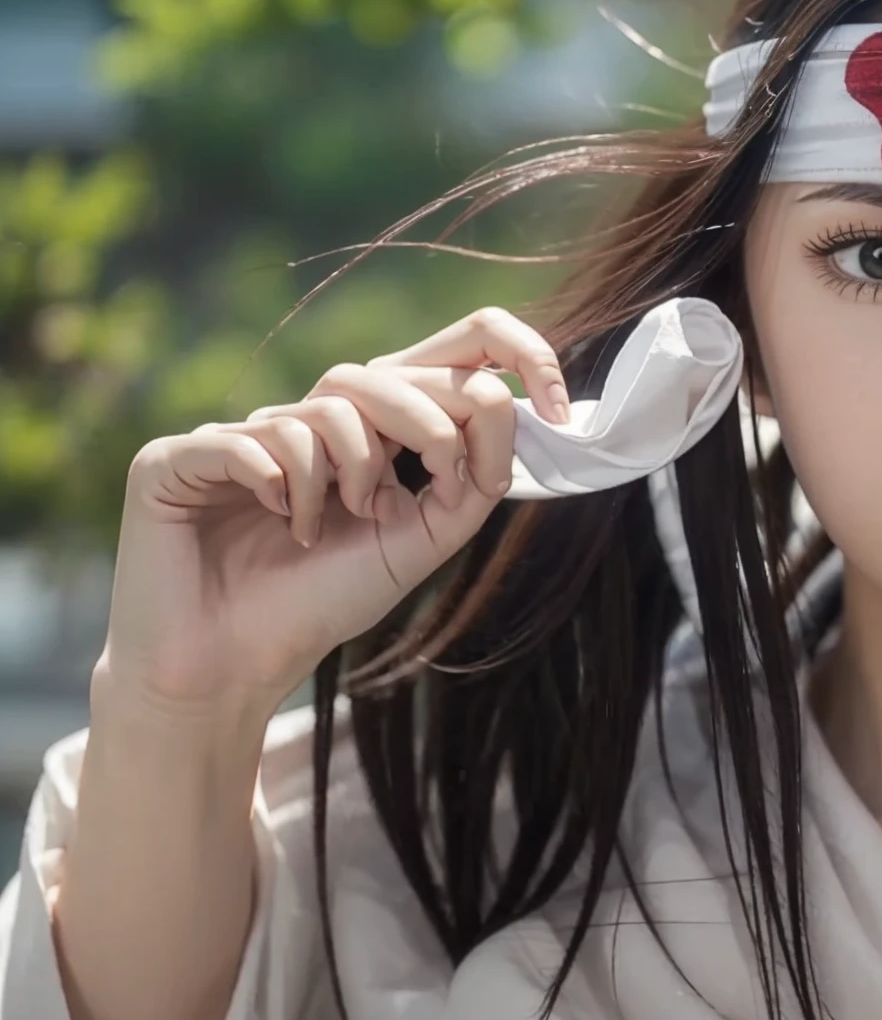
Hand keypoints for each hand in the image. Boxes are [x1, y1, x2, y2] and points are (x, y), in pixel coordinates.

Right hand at [95, 305, 569, 724]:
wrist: (230, 667)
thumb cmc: (319, 601)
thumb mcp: (420, 541)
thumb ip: (470, 484)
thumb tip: (509, 413)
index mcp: (371, 431)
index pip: (448, 351)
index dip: (516, 358)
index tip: (562, 411)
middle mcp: (309, 417)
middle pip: (393, 370)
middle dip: (430, 427)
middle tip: (430, 483)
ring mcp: (246, 430)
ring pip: (333, 403)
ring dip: (353, 472)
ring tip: (330, 526)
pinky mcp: (182, 455)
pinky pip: (258, 439)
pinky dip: (284, 486)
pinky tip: (277, 522)